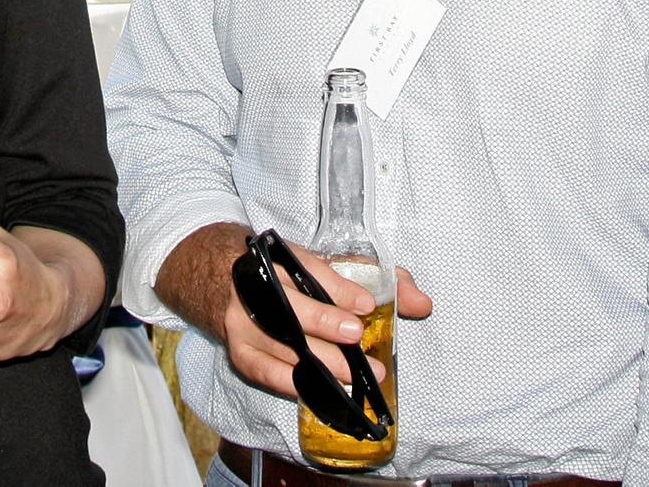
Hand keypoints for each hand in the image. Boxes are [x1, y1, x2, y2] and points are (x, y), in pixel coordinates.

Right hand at [220, 238, 428, 403]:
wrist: (227, 284)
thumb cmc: (294, 280)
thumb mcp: (333, 270)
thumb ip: (382, 283)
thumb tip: (421, 303)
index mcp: (282, 259)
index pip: (310, 269)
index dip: (339, 289)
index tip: (367, 305)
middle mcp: (258, 288)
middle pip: (291, 307)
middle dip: (326, 324)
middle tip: (358, 340)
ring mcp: (244, 322)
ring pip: (282, 344)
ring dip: (321, 363)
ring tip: (354, 377)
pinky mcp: (241, 353)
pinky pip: (268, 372)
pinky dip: (295, 383)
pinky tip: (323, 389)